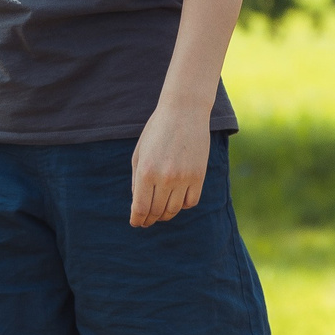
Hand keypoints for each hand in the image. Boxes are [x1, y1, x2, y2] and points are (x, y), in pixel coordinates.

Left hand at [129, 104, 210, 227]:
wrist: (184, 111)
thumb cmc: (157, 130)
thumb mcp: (139, 153)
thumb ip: (136, 180)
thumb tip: (138, 205)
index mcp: (145, 171)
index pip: (140, 208)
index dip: (137, 219)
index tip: (136, 223)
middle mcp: (164, 178)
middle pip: (156, 211)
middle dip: (149, 219)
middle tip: (147, 221)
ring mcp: (183, 178)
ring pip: (173, 210)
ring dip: (165, 214)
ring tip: (161, 212)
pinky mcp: (199, 176)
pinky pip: (190, 202)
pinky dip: (182, 205)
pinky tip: (177, 199)